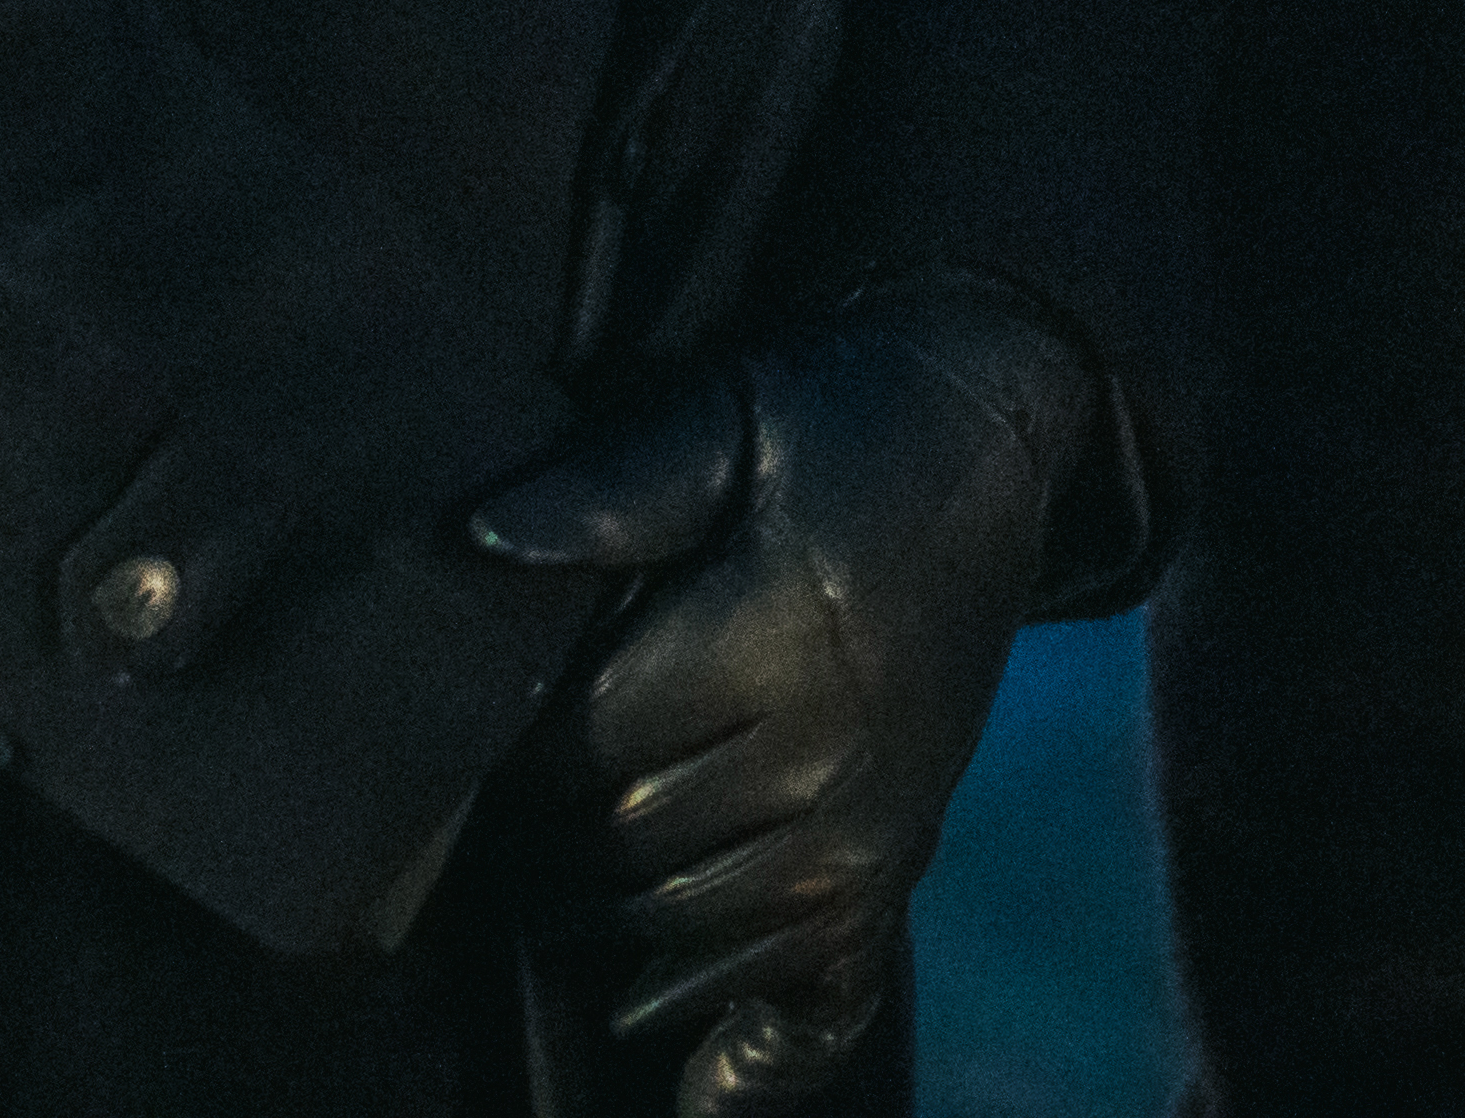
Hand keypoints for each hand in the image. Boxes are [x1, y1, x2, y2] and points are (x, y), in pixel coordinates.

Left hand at [467, 279, 1106, 1109]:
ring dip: (609, 915)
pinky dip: (752, 1041)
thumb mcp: (727, 415)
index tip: (486, 720)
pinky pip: (813, 983)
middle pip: (622, 851)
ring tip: (559, 873)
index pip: (581, 752)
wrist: (983, 434)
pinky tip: (700, 1086)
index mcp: (776, 642)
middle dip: (546, 836)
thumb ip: (612, 483)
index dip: (510, 750)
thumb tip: (481, 540)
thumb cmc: (835, 417)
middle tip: (507, 799)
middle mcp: (830, 755)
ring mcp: (873, 824)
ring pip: (687, 924)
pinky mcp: (901, 856)